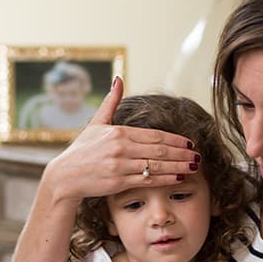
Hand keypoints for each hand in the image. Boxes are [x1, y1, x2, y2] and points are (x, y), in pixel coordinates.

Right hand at [47, 76, 200, 203]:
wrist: (64, 177)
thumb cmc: (81, 151)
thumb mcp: (95, 124)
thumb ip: (110, 102)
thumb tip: (119, 79)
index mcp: (117, 132)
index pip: (154, 135)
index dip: (175, 139)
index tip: (190, 142)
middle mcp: (120, 148)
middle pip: (159, 150)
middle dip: (182, 153)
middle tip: (198, 155)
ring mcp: (119, 166)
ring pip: (156, 166)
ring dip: (178, 166)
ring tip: (194, 167)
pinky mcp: (118, 183)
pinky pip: (147, 181)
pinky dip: (165, 179)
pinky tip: (178, 178)